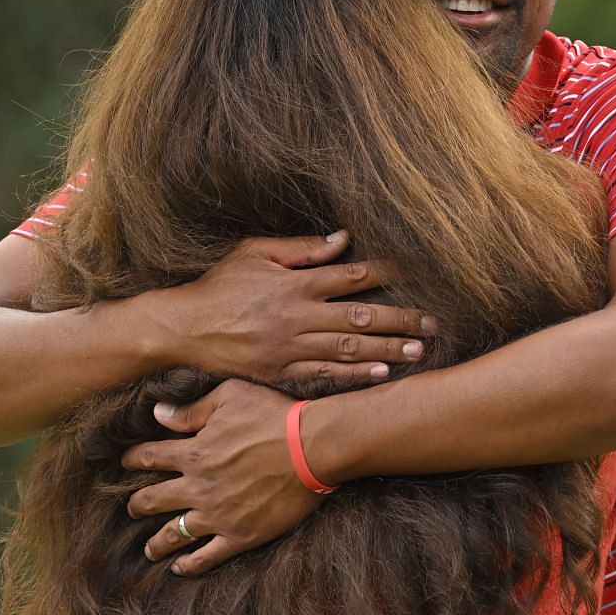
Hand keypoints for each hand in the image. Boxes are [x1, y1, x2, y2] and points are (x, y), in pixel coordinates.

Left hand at [121, 379, 322, 574]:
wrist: (313, 447)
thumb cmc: (274, 415)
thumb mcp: (229, 397)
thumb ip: (191, 410)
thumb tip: (158, 413)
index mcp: (193, 452)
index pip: (149, 457)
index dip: (132, 459)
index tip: (125, 463)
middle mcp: (198, 487)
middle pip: (152, 500)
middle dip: (136, 504)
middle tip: (131, 508)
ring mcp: (218, 515)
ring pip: (174, 534)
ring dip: (156, 542)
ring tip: (149, 549)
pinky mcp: (241, 535)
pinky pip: (207, 556)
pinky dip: (190, 565)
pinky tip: (179, 568)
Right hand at [151, 231, 435, 385]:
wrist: (184, 328)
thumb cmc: (221, 285)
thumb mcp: (255, 253)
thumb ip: (301, 248)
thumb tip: (342, 240)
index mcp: (295, 283)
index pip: (351, 276)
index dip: (387, 275)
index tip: (417, 276)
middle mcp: (297, 315)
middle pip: (360, 317)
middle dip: (400, 320)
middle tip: (431, 324)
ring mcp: (290, 346)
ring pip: (348, 348)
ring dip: (386, 350)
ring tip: (417, 351)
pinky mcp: (281, 371)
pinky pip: (325, 374)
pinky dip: (354, 374)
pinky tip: (380, 374)